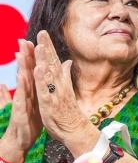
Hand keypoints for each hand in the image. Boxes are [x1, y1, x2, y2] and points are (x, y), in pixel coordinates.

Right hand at [0, 40, 42, 162]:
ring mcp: (22, 105)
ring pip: (23, 85)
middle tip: (23, 41)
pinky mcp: (21, 114)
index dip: (29, 59)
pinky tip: (23, 79)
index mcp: (28, 94)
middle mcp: (24, 97)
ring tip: (22, 55)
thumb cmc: (21, 127)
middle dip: (25, 58)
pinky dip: (22, 89)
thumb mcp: (22, 108)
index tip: (29, 42)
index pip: (29, 73)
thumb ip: (11, 96)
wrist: (18, 145)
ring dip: (22, 70)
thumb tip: (2, 85)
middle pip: (25, 75)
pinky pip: (22, 100)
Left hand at [32, 31, 98, 155]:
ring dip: (44, 59)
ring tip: (40, 45)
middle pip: (51, 63)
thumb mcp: (66, 90)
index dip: (48, 47)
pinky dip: (41, 79)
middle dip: (46, 47)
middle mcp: (58, 84)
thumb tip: (67, 61)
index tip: (43, 33)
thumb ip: (65, 75)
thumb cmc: (68, 111)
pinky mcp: (49, 103)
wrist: (75, 130)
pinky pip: (44, 89)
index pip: (53, 61)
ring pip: (48, 74)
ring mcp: (54, 93)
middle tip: (42, 32)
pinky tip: (37, 69)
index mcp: (59, 81)